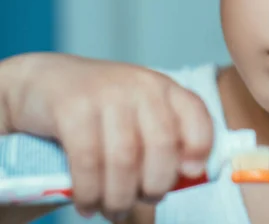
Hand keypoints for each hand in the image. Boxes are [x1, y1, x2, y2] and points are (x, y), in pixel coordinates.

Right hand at [1, 53, 212, 220]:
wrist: (43, 82)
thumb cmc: (100, 108)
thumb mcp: (137, 113)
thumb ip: (161, 139)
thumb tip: (187, 179)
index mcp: (163, 88)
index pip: (196, 115)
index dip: (200, 147)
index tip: (190, 173)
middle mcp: (140, 86)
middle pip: (162, 145)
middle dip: (155, 185)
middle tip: (144, 200)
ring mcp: (106, 93)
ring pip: (125, 159)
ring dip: (120, 197)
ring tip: (113, 210)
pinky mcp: (72, 107)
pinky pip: (88, 161)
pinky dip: (89, 192)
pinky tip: (86, 204)